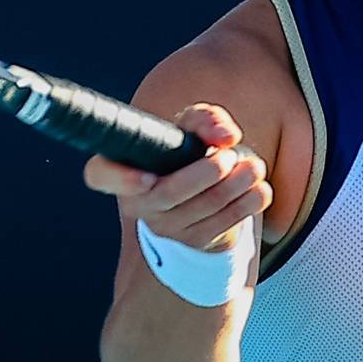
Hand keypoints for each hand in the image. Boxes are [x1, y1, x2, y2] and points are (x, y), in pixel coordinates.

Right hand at [83, 103, 270, 252]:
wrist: (205, 193)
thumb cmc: (188, 152)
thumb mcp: (192, 128)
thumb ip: (206, 120)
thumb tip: (224, 136)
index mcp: (125, 168)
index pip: (101, 175)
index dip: (119, 179)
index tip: (147, 177)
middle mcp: (140, 203)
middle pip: (168, 193)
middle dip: (205, 174)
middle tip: (231, 154)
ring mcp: (168, 227)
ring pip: (202, 208)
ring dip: (235, 186)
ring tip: (255, 166)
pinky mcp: (196, 241)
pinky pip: (223, 224)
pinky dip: (247, 204)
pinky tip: (261, 188)